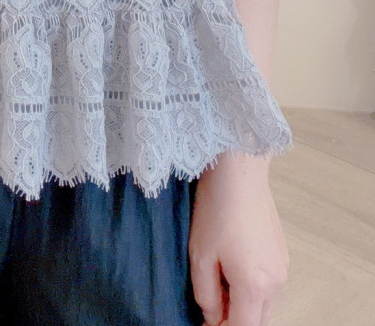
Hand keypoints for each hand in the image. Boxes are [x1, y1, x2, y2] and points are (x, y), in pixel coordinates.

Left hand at [189, 157, 289, 325]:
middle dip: (235, 320)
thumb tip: (212, 316)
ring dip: (245, 306)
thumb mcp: (200, 255)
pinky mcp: (283, 254)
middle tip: (210, 308)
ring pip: (266, 305)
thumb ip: (206, 295)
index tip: (204, 324)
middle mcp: (276, 283)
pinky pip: (269, 286)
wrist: (240, 173)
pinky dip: (254, 290)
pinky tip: (233, 271)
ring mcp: (283, 268)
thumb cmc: (216, 210)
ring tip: (219, 288)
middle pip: (258, 321)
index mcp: (255, 286)